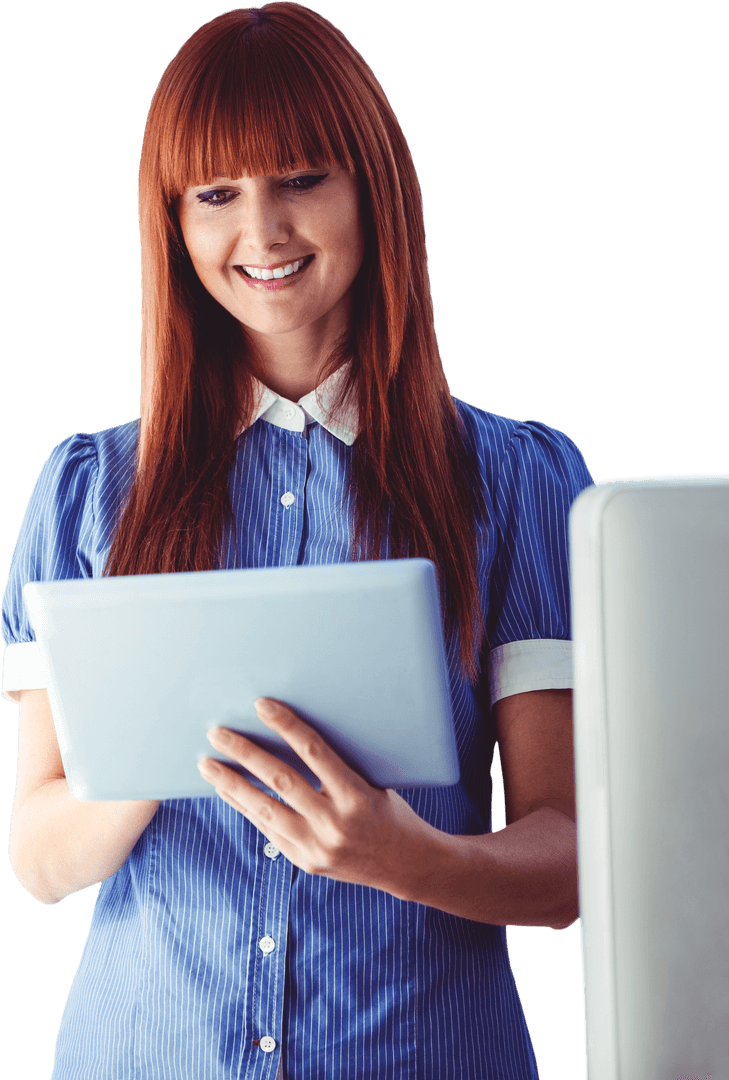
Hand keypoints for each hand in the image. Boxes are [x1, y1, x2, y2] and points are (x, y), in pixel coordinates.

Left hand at [197, 697, 444, 897]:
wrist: (408, 865)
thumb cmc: (392, 811)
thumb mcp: (376, 782)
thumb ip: (339, 766)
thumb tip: (296, 732)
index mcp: (357, 795)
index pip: (315, 752)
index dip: (287, 725)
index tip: (262, 704)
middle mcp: (335, 823)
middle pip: (280, 779)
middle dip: (244, 753)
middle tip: (218, 732)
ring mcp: (317, 847)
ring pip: (264, 808)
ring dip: (231, 783)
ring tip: (207, 763)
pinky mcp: (306, 862)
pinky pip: (267, 829)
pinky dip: (244, 807)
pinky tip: (227, 789)